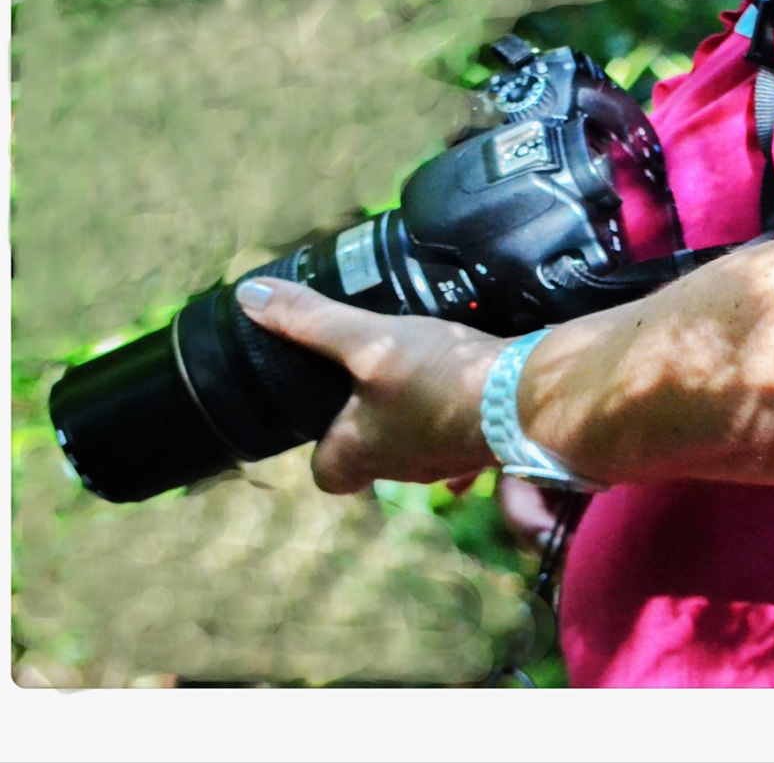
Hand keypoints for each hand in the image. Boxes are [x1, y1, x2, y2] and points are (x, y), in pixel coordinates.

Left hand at [235, 277, 504, 493]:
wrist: (524, 398)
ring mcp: (444, 462)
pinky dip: (457, 419)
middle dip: (368, 428)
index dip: (320, 451)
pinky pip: (460, 439)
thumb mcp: (367, 339)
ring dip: (414, 420)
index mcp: (361, 453)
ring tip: (415, 374)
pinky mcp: (481, 447)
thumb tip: (249, 298)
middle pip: (371, 459)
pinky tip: (464, 386)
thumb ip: (311, 320)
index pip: (325, 476)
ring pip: (417, 447)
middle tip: (367, 383)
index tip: (322, 420)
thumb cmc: (437, 378)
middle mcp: (401, 469)